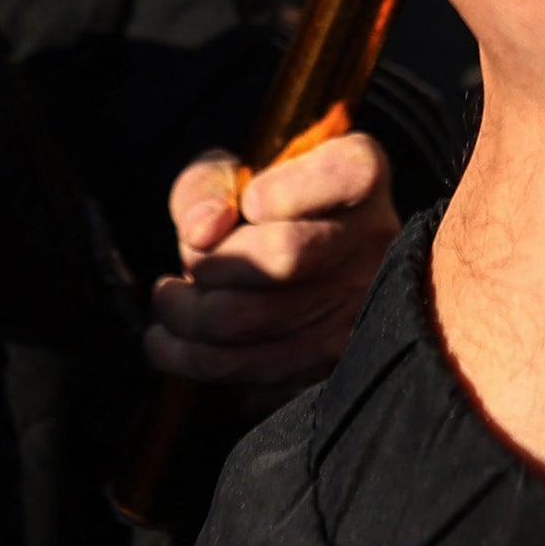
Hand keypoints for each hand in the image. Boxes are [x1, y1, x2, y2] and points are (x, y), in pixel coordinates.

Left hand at [148, 129, 396, 387]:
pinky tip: (170, 341)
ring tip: (170, 297)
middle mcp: (374, 244)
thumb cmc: (257, 205)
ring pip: (252, 320)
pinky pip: (244, 371)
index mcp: (361, 177)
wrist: (287, 264)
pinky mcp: (326, 365)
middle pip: (283, 256)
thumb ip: (209, 186)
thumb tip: (203, 231)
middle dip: (211, 259)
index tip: (251, 201)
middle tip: (191, 257)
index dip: (281, 191)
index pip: (342, 175)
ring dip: (186, 313)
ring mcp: (357, 311)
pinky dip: (189, 357)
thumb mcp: (232, 173)